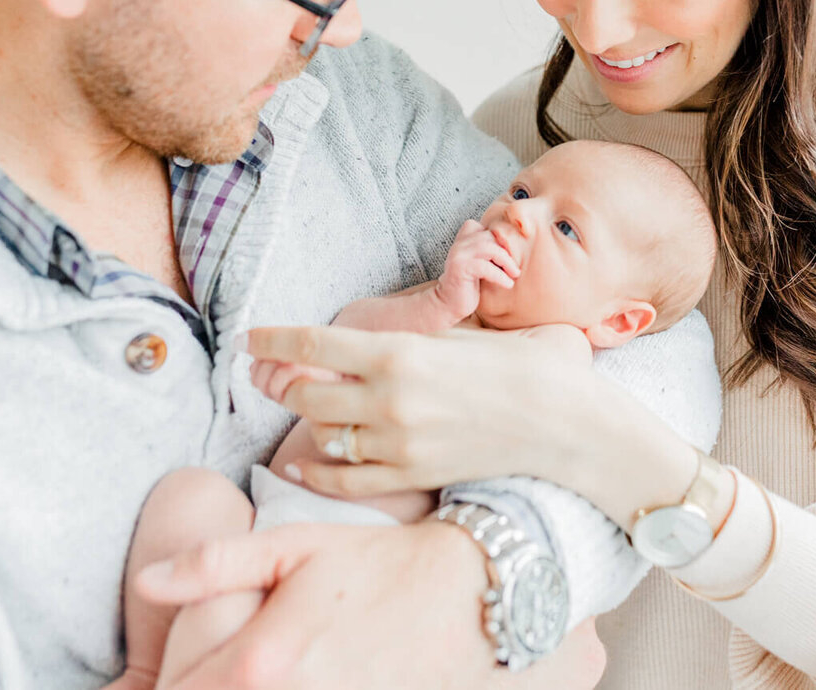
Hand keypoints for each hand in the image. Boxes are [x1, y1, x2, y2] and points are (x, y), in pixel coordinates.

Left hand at [137, 520, 604, 689]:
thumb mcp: (293, 545)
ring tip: (263, 673)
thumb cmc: (375, 562)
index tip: (165, 676)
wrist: (467, 591)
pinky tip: (295, 681)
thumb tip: (146, 583)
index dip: (165, 686)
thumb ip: (213, 565)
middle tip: (207, 674)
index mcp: (261, 659)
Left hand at [245, 324, 592, 496]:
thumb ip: (404, 340)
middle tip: (266, 373)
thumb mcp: (456, 336)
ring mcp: (398, 443)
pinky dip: (317, 470)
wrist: (564, 423)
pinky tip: (304, 461)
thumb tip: (358, 343)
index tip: (250, 338)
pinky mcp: (410, 476)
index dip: (272, 340)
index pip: (313, 344)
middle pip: (305, 392)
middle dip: (278, 381)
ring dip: (308, 418)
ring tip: (304, 405)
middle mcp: (390, 399)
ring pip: (323, 433)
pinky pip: (343, 479)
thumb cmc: (520, 366)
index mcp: (400, 352)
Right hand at [434, 219, 519, 319]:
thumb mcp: (481, 265)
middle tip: (516, 267)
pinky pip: (485, 267)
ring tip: (515, 274)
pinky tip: (508, 284)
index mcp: (464, 240)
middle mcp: (460, 244)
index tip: (511, 254)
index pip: (485, 227)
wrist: (450, 305)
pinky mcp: (460, 269)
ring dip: (507, 261)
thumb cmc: (469, 286)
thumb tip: (518, 246)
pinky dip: (500, 276)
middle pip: (490, 236)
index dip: (501, 238)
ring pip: (489, 248)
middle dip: (508, 251)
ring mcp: (458, 255)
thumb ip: (490, 252)